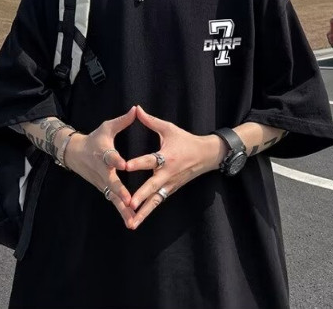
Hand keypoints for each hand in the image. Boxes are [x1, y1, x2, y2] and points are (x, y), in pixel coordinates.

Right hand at [64, 106, 137, 228]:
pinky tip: (131, 222)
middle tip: (128, 200)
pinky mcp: (103, 189)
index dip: (116, 160)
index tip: (123, 164)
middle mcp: (102, 170)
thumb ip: (123, 121)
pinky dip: (121, 212)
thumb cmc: (95, 138)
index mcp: (103, 152)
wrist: (75, 153)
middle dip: (120, 191)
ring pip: (112, 197)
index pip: (110, 156)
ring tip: (132, 220)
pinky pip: (113, 201)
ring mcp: (101, 182)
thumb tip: (136, 109)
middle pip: (111, 182)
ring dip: (122, 208)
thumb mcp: (107, 127)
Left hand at [124, 104, 213, 229]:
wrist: (206, 155)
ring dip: (143, 212)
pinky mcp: (170, 190)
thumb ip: (151, 121)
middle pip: (152, 186)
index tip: (125, 166)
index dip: (138, 163)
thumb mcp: (169, 128)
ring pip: (155, 200)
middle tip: (129, 204)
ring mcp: (170, 184)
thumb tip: (136, 109)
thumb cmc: (185, 140)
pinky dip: (148, 211)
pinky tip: (137, 220)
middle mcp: (167, 173)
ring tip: (131, 223)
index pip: (150, 160)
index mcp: (167, 156)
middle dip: (140, 196)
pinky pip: (158, 202)